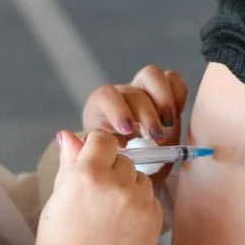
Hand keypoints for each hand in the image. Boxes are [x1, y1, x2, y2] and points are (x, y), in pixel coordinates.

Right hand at [33, 131, 162, 244]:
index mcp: (87, 176)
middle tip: (96, 198)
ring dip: (128, 187)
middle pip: (123, 159)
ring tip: (110, 215)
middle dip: (111, 171)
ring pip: (140, 178)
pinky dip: (140, 207)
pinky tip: (122, 227)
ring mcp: (141, 203)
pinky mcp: (156, 221)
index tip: (90, 162)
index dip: (95, 148)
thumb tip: (68, 135)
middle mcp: (118, 184)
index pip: (102, 139)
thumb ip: (68, 164)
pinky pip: (150, 200)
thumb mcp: (56, 201)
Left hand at [82, 66, 189, 184]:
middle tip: (155, 136)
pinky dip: (178, 95)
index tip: (128, 130)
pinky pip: (173, 80)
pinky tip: (176, 116)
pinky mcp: (165, 94)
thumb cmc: (114, 166)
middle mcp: (121, 97)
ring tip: (169, 124)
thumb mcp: (99, 163)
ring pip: (152, 75)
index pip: (104, 96)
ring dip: (164, 99)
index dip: (117, 109)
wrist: (131, 169)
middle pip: (132, 90)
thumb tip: (66, 138)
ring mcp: (144, 92)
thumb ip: (83, 153)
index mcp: (100, 111)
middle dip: (146, 113)